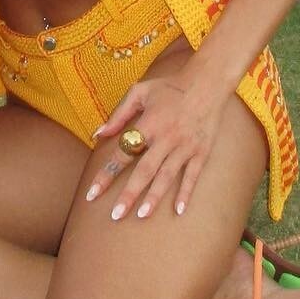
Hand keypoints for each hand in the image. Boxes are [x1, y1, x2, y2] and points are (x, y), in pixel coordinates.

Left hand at [88, 75, 221, 222]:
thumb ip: (119, 114)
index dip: (106, 174)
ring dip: (154, 197)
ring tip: (141, 215)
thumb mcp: (140, 92)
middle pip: (144, 170)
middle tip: (115, 216)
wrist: (207, 82)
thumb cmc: (170, 87)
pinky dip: (186, 192)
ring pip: (167, 176)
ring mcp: (185, 146)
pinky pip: (193, 175)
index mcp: (149, 123)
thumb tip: (97, 134)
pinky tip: (179, 210)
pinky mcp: (201, 151)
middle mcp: (166, 137)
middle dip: (129, 194)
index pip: (123, 153)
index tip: (91, 194)